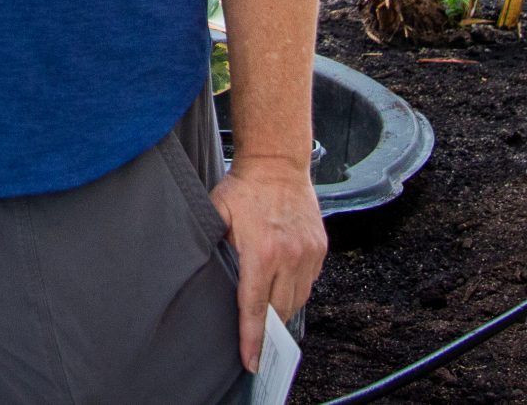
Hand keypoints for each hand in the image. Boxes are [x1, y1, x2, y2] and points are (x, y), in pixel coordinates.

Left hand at [211, 153, 326, 372]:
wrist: (277, 164)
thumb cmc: (243, 188)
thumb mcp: (217, 215)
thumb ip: (214, 247)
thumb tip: (206, 275)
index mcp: (262, 253)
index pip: (254, 308)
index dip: (252, 339)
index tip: (252, 362)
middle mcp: (290, 257)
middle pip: (279, 310)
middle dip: (267, 329)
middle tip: (256, 341)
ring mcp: (308, 253)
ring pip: (297, 300)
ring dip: (281, 310)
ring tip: (267, 314)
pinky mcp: (320, 249)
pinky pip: (309, 283)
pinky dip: (295, 289)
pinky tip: (281, 284)